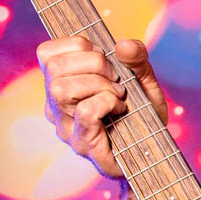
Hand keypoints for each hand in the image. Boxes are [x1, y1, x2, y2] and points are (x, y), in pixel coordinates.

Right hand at [37, 37, 167, 178]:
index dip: (78, 45)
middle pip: (55, 67)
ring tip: (118, 96)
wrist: (154, 155)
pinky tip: (119, 110)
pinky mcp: (82, 143)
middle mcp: (55, 105)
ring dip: (99, 85)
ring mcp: (65, 126)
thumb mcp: (144, 80)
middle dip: (95, 63)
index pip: (47, 52)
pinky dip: (106, 103)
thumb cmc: (143, 116)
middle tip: (116, 80)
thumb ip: (136, 59)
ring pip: (62, 89)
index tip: (106, 59)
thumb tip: (123, 44)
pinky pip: (85, 111)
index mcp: (62, 83)